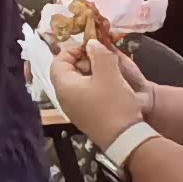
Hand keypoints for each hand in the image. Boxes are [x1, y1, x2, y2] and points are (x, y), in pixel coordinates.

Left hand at [49, 31, 147, 149]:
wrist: (124, 138)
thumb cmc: (114, 104)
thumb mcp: (109, 73)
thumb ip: (99, 53)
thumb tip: (91, 43)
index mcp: (64, 86)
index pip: (58, 61)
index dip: (73, 50)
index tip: (92, 47)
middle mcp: (64, 98)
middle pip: (67, 71)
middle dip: (84, 60)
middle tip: (102, 57)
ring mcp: (73, 109)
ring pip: (78, 83)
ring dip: (92, 72)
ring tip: (109, 70)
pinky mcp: (84, 116)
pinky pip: (85, 94)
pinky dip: (94, 85)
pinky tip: (110, 85)